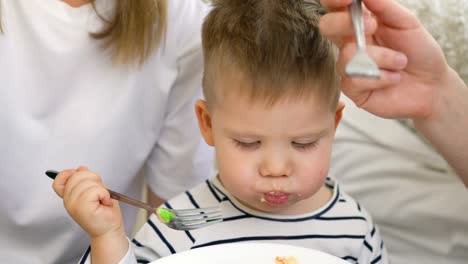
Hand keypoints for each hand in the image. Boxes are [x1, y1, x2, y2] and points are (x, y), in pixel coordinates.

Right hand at [52, 166, 124, 239]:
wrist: (110, 229)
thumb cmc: (104, 212)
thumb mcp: (95, 189)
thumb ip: (86, 179)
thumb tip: (81, 169)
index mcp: (70, 196)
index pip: (59, 180)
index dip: (69, 173)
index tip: (81, 177)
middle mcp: (69, 201)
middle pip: (77, 175)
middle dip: (93, 178)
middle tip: (99, 191)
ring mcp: (74, 204)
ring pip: (87, 181)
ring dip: (100, 188)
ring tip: (101, 198)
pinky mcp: (82, 208)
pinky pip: (94, 190)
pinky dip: (103, 193)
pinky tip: (104, 201)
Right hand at [319, 0, 449, 120]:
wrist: (432, 85)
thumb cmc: (419, 53)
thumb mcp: (407, 22)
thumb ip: (383, 6)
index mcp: (360, 22)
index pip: (335, 7)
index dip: (334, 0)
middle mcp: (349, 42)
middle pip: (327, 26)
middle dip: (345, 23)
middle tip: (372, 26)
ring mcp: (348, 65)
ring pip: (347, 54)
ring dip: (382, 57)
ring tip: (400, 62)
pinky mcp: (351, 88)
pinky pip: (354, 79)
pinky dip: (381, 77)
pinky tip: (393, 78)